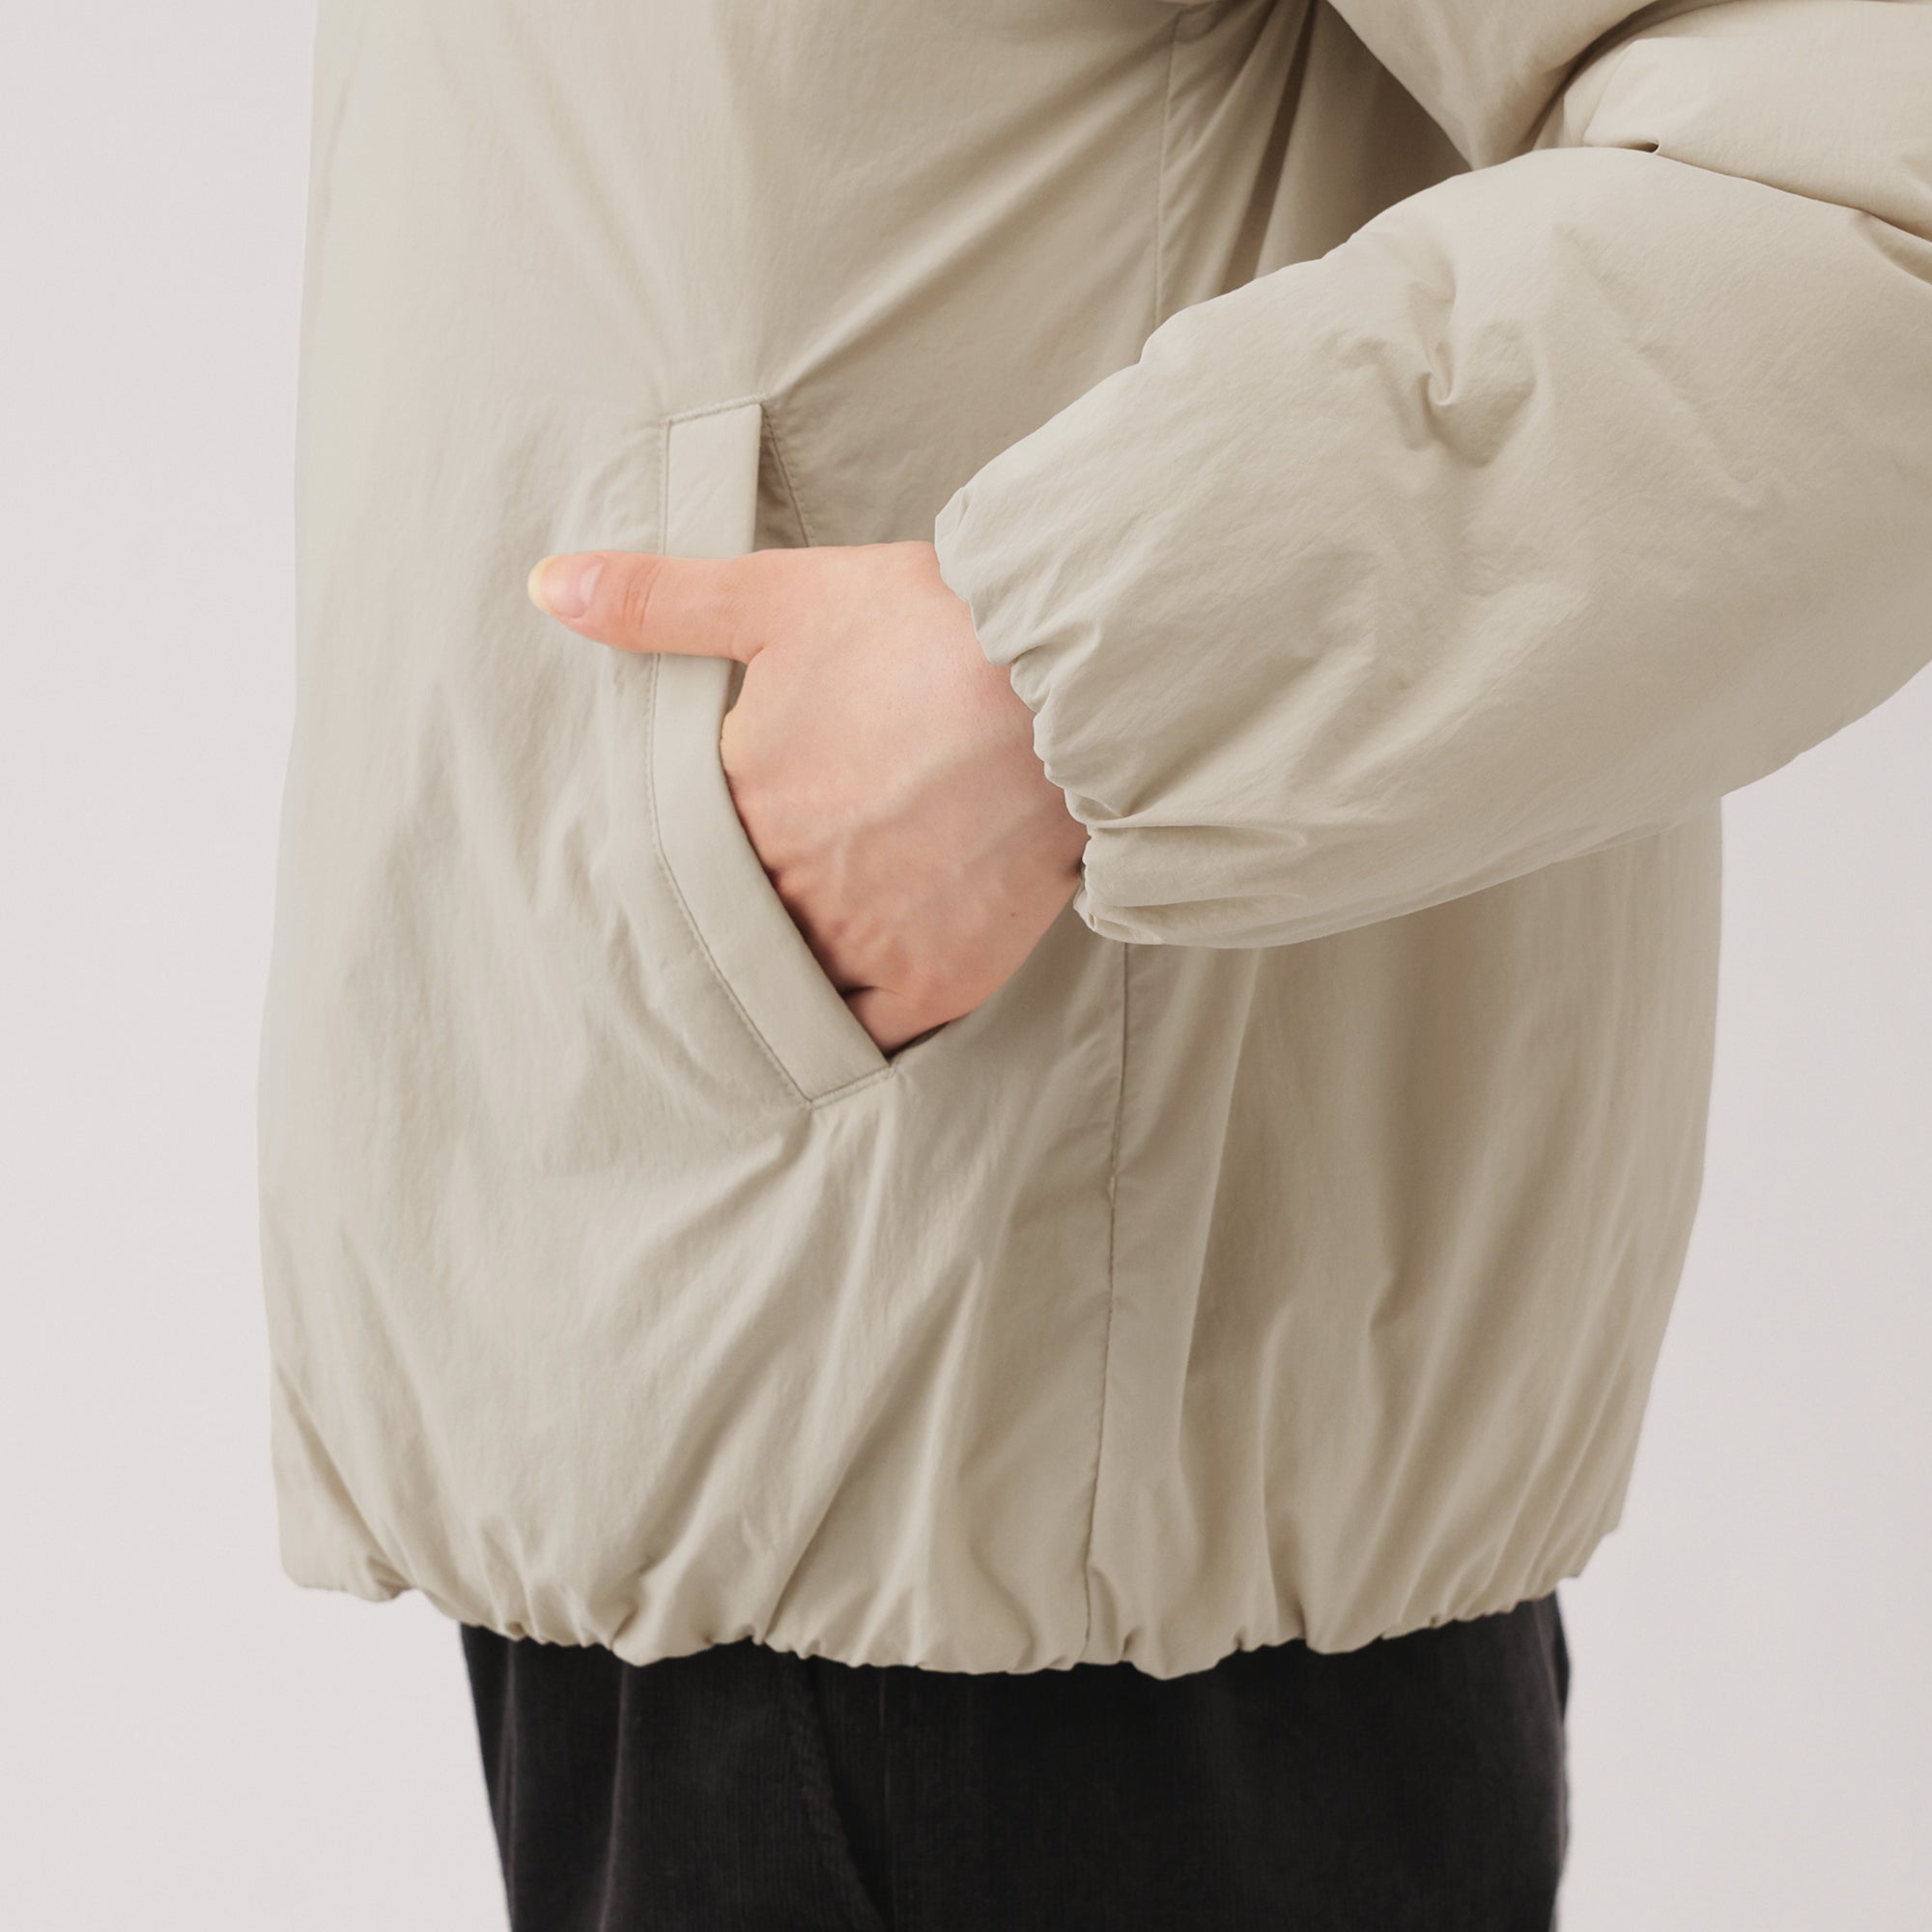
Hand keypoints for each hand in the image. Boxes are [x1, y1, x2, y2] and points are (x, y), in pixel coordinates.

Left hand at [529, 541, 1086, 1050]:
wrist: (1065, 681)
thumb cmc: (927, 627)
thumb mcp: (779, 595)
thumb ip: (659, 602)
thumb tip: (547, 587)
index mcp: (739, 803)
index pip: (685, 854)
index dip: (700, 846)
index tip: (716, 838)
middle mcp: (789, 886)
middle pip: (739, 922)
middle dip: (740, 910)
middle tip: (753, 903)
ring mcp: (863, 942)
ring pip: (792, 982)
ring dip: (783, 972)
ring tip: (786, 958)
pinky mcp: (936, 979)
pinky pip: (867, 1031)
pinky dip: (845, 1026)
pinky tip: (834, 1012)